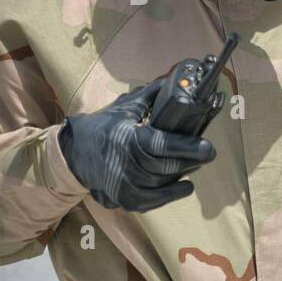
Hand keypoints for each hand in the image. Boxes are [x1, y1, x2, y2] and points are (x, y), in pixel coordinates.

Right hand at [58, 79, 214, 211]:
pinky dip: (171, 193)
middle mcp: (125, 164)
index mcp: (128, 139)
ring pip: (163, 183)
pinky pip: (153, 201)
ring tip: (194, 163)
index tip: (208, 148)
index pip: (162, 145)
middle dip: (190, 159)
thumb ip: (151, 97)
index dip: (187, 147)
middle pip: (167, 166)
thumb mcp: (124, 109)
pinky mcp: (123, 199)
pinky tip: (186, 185)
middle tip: (206, 152)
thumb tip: (175, 79)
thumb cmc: (102, 128)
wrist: (73, 155)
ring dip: (182, 173)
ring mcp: (123, 185)